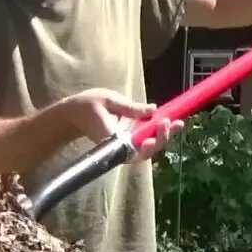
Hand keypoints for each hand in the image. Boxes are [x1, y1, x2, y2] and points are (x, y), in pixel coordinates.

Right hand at [56, 88, 182, 161]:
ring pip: (146, 148)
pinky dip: (157, 133)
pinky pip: (144, 142)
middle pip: (144, 151)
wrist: (73, 115)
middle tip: (172, 122)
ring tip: (178, 123)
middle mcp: (118, 147)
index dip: (147, 144)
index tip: (155, 132)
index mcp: (110, 138)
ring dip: (163, 137)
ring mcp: (122, 146)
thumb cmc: (87, 105)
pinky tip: (169, 123)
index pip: (132, 148)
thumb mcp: (109, 100)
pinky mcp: (126, 142)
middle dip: (161, 138)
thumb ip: (131, 107)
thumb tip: (153, 110)